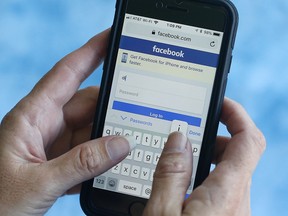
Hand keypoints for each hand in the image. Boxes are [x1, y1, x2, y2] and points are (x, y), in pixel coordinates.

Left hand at [0, 29, 134, 214]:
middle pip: (86, 104)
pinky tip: (114, 165)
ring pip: (90, 129)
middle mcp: (44, 125)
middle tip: (139, 109)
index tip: (111, 38)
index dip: (90, 52)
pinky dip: (103, 157)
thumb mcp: (37, 183)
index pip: (66, 74)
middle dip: (112, 106)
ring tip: (130, 143)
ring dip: (109, 137)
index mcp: (32, 117)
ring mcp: (53, 143)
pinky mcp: (60, 160)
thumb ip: (80, 165)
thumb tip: (120, 145)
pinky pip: (88, 150)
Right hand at [143, 98, 265, 215]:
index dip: (237, 114)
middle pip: (237, 154)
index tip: (220, 103)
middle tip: (186, 135)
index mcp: (225, 194)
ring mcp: (233, 210)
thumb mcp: (162, 212)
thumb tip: (178, 139)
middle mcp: (237, 201)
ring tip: (179, 159)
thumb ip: (170, 174)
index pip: (247, 140)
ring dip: (207, 158)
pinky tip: (182, 182)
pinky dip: (205, 175)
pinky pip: (222, 188)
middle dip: (213, 137)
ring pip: (229, 172)